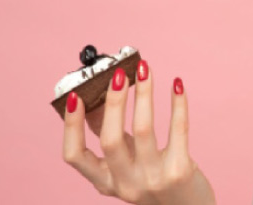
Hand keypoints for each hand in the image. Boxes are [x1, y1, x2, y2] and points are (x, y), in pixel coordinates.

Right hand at [62, 60, 215, 204]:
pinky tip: (176, 84)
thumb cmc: (156, 180)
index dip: (71, 125)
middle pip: (110, 140)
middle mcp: (125, 184)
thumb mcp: (127, 164)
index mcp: (105, 182)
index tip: (74, 96)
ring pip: (144, 130)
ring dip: (143, 94)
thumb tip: (96, 98)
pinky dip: (177, 104)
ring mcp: (153, 179)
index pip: (74, 156)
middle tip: (118, 74)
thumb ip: (112, 136)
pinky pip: (178, 129)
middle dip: (112, 103)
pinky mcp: (180, 171)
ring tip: (145, 69)